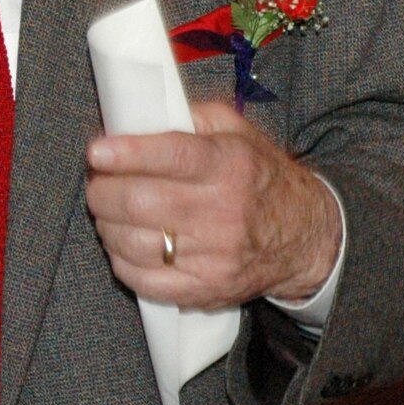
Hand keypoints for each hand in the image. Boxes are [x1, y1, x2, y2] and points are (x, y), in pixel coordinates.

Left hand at [84, 101, 341, 312]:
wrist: (307, 238)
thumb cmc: (260, 178)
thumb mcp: (238, 132)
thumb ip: (191, 116)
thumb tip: (141, 114)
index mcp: (228, 165)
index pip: (171, 156)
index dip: (127, 154)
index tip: (97, 151)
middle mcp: (221, 212)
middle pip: (138, 202)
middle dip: (102, 190)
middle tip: (98, 181)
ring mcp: (213, 256)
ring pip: (132, 242)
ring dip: (106, 224)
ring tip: (110, 211)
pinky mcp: (204, 289)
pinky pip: (142, 280)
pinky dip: (120, 260)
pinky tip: (125, 243)